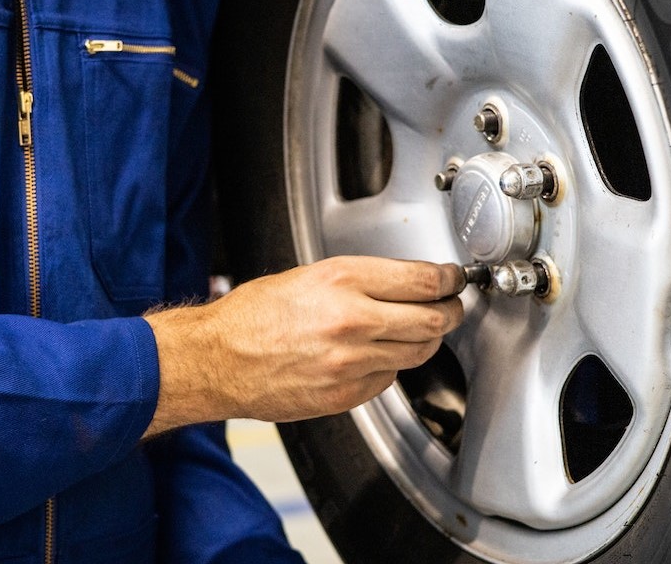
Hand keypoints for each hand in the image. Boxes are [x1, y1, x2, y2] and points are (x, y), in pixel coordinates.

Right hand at [143, 256, 465, 436]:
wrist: (217, 360)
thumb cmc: (251, 316)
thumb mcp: (307, 276)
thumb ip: (360, 280)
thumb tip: (404, 283)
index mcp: (342, 281)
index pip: (423, 280)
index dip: (448, 279)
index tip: (453, 279)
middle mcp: (352, 321)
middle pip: (433, 319)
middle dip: (450, 311)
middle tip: (451, 306)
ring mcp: (351, 362)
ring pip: (418, 352)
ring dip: (427, 340)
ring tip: (421, 330)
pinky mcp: (346, 395)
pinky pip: (389, 378)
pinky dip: (390, 365)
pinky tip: (376, 355)